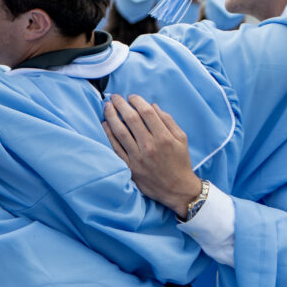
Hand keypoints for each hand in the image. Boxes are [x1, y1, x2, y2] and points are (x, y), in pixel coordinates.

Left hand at [103, 95, 201, 216]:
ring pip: (120, 132)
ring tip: (107, 106)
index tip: (132, 97)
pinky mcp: (129, 167)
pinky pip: (115, 148)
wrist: (177, 189)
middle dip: (121, 104)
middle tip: (115, 97)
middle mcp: (149, 146)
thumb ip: (168, 121)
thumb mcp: (181, 139)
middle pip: (131, 119)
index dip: (137, 101)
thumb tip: (152, 106)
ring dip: (111, 116)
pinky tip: (105, 124)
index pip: (146, 113)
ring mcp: (138, 158)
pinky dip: (108, 134)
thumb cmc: (180, 162)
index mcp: (164, 138)